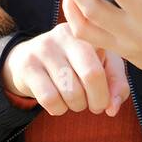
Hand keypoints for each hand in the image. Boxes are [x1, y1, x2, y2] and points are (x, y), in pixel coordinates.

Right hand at [0, 23, 130, 116]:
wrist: (26, 59)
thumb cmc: (73, 64)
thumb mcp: (100, 67)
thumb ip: (116, 84)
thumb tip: (112, 109)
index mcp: (89, 32)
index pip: (110, 65)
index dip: (108, 92)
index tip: (105, 100)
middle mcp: (66, 34)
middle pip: (91, 75)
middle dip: (96, 101)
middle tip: (93, 106)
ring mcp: (45, 48)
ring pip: (71, 91)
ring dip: (76, 106)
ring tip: (73, 100)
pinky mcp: (28, 65)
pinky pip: (50, 98)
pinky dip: (58, 109)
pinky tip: (57, 102)